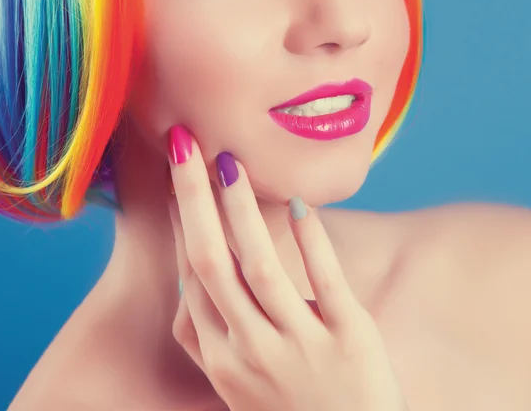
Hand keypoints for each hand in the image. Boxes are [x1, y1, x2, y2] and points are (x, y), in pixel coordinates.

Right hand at [167, 125, 407, 410]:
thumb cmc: (288, 409)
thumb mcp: (235, 382)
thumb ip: (206, 334)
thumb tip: (183, 275)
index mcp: (222, 356)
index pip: (191, 276)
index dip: (183, 222)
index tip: (179, 178)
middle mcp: (252, 351)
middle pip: (211, 263)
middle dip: (193, 198)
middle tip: (185, 145)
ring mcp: (301, 347)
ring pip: (260, 268)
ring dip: (240, 210)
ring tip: (230, 162)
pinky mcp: (351, 340)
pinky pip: (326, 282)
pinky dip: (310, 240)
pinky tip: (299, 204)